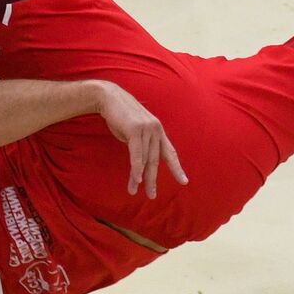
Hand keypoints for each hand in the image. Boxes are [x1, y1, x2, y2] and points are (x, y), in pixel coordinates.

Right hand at [92, 81, 187, 198]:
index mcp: (158, 130)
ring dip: (138, 177)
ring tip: (133, 191)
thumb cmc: (120, 116)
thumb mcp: (134, 131)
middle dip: (153, 179)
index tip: (184, 182)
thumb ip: (141, 144)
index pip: (169, 152)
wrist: (109, 98)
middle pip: (155, 160)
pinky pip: (136, 153)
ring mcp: (146, 129)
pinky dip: (136, 167)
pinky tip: (137, 179)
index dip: (176, 168)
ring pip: (144, 159)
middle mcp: (156, 130)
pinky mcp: (135, 130)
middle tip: (151, 195)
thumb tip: (141, 162)